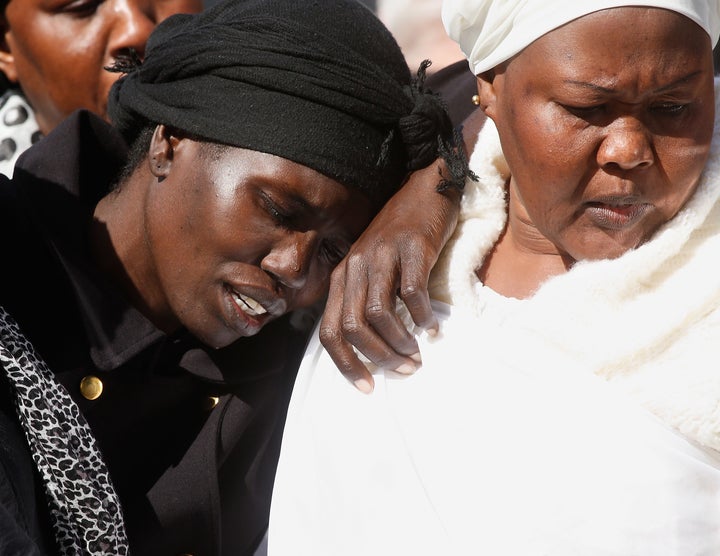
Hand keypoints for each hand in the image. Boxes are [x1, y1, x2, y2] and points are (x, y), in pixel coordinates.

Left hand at [319, 160, 461, 392]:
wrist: (423, 189)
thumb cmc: (398, 236)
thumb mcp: (372, 267)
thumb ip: (365, 299)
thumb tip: (372, 348)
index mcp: (342, 276)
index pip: (330, 331)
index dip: (345, 364)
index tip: (368, 386)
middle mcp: (356, 267)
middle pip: (352, 327)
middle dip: (377, 357)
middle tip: (403, 369)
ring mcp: (382, 256)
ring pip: (378, 314)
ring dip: (398, 342)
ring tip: (417, 355)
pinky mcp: (412, 247)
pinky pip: (412, 292)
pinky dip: (422, 317)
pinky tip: (432, 326)